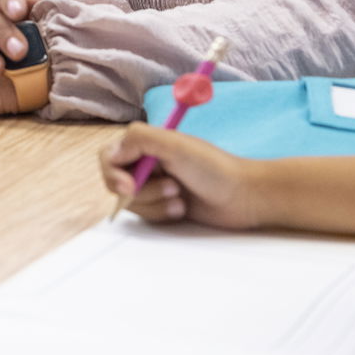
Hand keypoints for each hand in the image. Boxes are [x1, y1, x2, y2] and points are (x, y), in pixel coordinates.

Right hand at [98, 123, 262, 228]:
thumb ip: (139, 139)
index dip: (112, 173)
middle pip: (116, 181)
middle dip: (143, 191)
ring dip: (155, 204)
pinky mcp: (162, 205)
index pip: (110, 156)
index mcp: (147, 143)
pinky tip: (182, 209)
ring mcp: (154, 184)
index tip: (127, 186)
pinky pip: (145, 215)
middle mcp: (147, 162)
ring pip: (131, 202)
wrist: (244, 197)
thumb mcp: (175, 145)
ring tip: (180, 199)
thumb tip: (113, 154)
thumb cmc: (214, 168)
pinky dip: (161, 214)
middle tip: (172, 189)